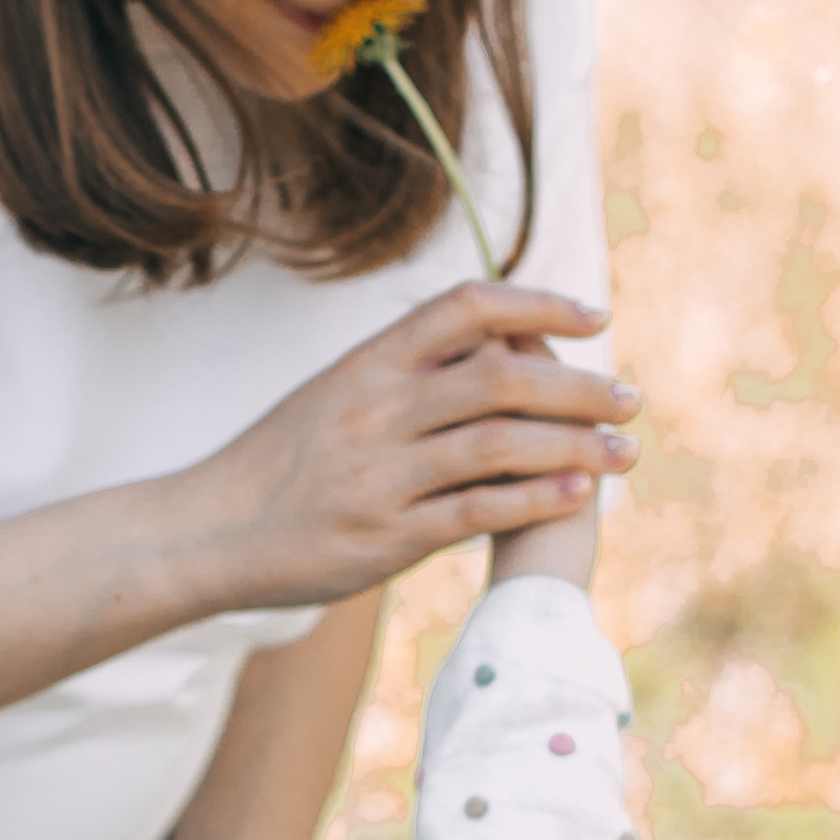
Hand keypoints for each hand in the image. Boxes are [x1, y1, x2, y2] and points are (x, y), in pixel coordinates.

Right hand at [181, 282, 639, 609]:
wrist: (208, 530)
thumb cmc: (281, 464)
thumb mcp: (335, 395)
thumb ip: (407, 373)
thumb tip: (491, 348)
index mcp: (368, 362)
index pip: (466, 307)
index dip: (538, 304)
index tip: (594, 315)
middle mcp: (377, 408)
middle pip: (500, 376)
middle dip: (578, 387)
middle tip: (631, 399)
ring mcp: (380, 472)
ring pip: (498, 444)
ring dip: (574, 447)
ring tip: (624, 454)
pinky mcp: (384, 535)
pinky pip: (474, 510)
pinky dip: (532, 500)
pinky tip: (576, 496)